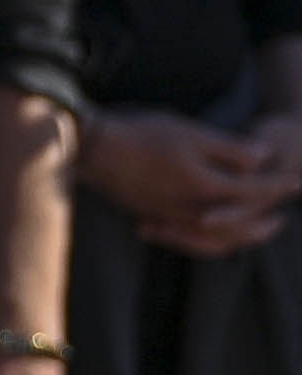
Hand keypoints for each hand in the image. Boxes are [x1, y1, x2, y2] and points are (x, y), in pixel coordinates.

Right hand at [81, 107, 301, 257]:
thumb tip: (263, 157)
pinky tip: (208, 233)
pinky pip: (190, 240)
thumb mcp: (190, 132)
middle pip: (240, 226)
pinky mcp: (153, 217)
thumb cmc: (141, 134)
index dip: (279, 185)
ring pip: (216, 240)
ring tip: (251, 231)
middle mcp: (192, 209)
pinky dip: (207, 242)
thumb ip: (229, 149)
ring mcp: (171, 217)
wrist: (92, 149)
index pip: (254, 190)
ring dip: (240, 237)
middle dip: (264, 223)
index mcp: (206, 185)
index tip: (297, 181)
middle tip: (282, 219)